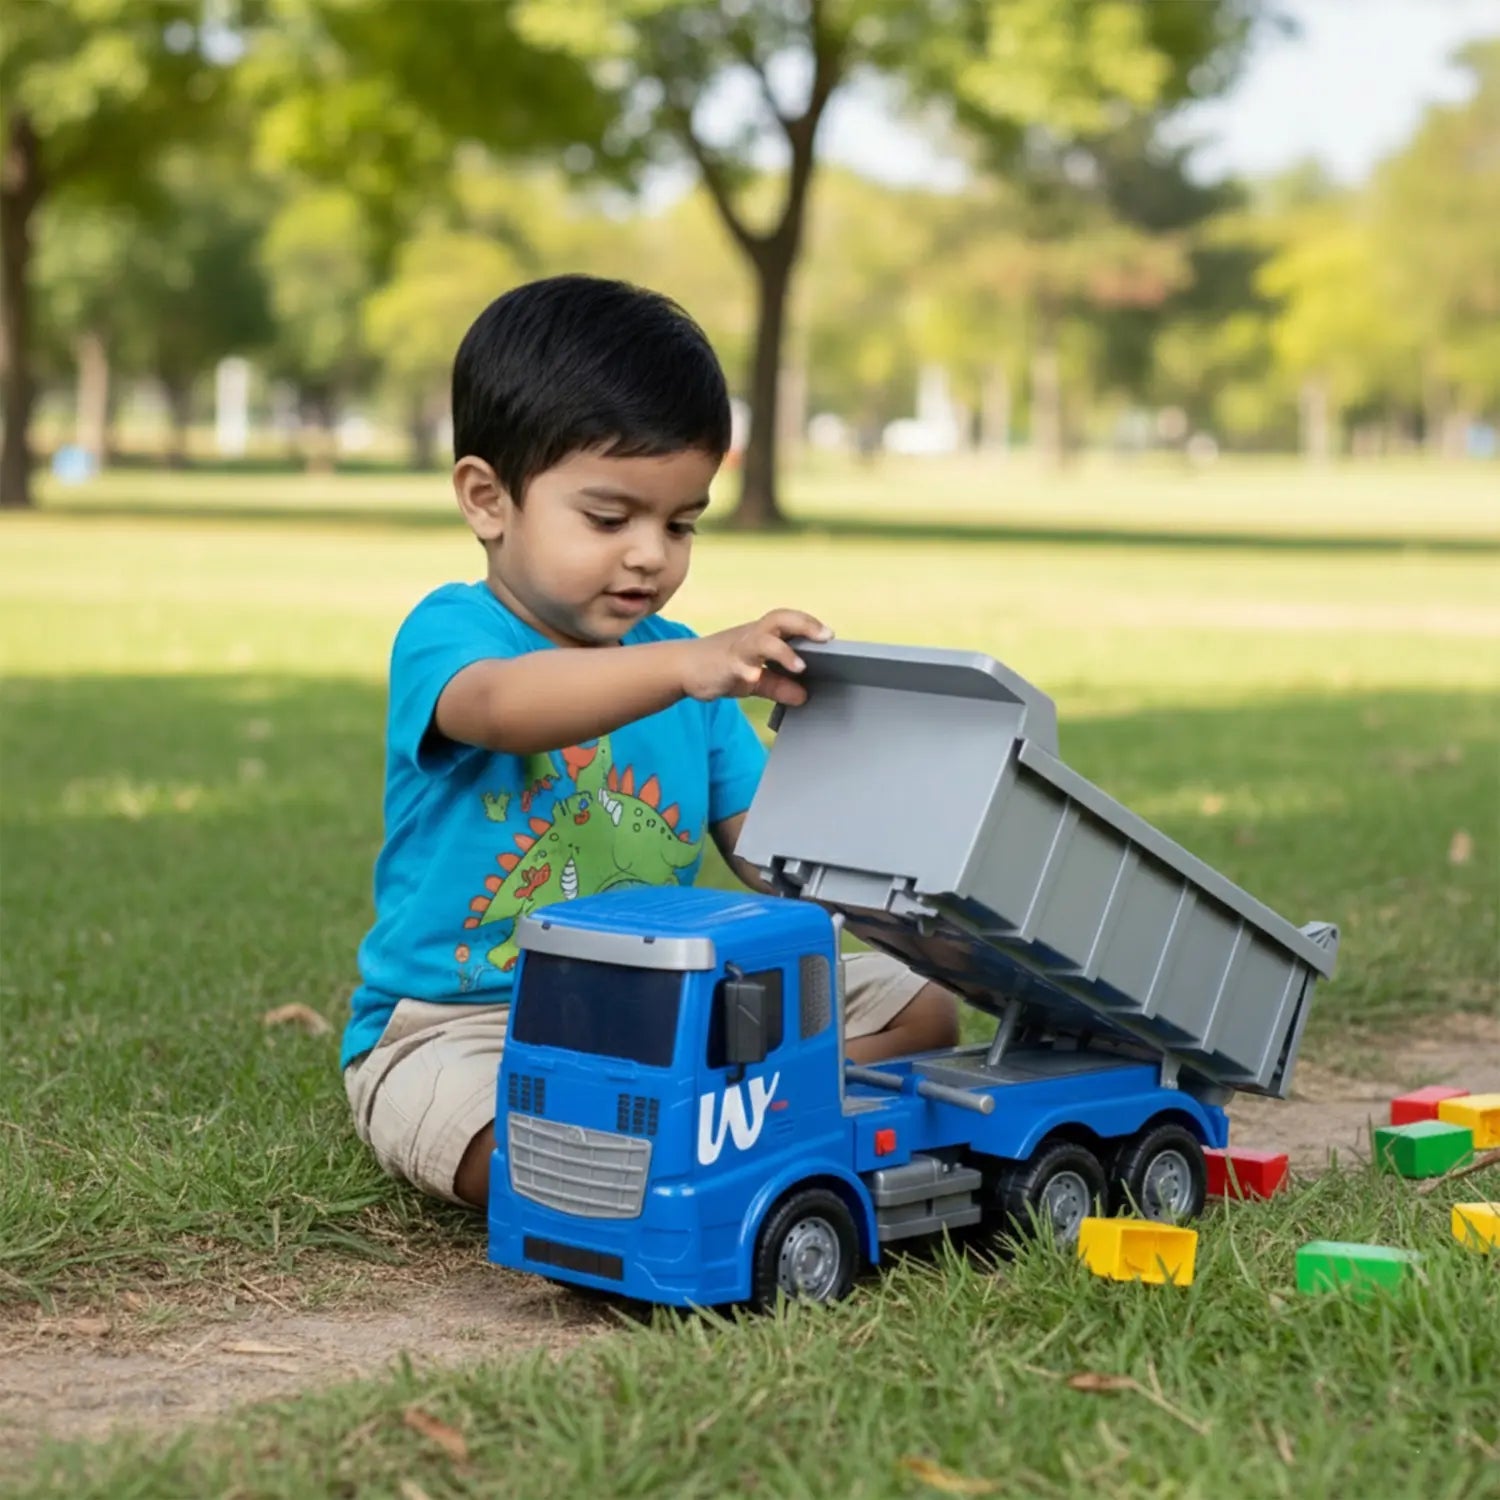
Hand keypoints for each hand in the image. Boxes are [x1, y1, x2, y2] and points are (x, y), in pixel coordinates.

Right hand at [681, 609, 832, 705]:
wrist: (681, 667)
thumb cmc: (720, 667)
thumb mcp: (755, 679)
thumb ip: (778, 685)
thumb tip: (803, 696)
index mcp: (763, 635)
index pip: (789, 621)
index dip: (810, 624)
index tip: (829, 635)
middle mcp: (752, 636)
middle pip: (780, 619)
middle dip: (805, 625)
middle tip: (825, 637)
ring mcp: (738, 649)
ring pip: (763, 640)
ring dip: (783, 651)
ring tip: (800, 667)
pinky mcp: (724, 664)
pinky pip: (738, 665)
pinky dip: (748, 671)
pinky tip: (754, 678)